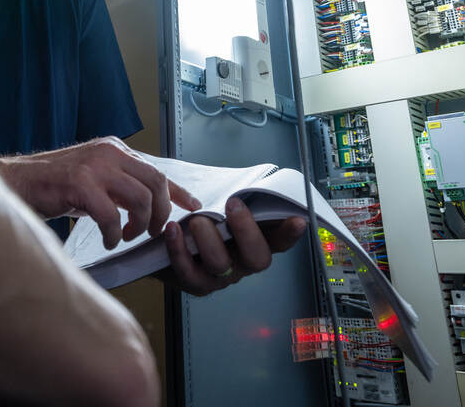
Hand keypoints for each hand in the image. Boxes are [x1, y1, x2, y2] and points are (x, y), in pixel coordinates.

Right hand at [0, 137, 200, 248]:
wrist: (17, 183)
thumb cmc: (55, 186)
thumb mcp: (95, 179)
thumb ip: (120, 186)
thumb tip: (150, 206)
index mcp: (115, 149)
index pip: (158, 169)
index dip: (179, 191)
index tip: (194, 206)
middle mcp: (109, 153)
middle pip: (156, 183)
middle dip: (161, 213)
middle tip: (151, 232)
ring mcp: (95, 167)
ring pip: (141, 199)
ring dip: (140, 225)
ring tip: (127, 236)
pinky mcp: (80, 184)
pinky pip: (112, 215)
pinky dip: (114, 234)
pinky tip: (108, 240)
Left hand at [159, 198, 307, 295]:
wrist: (167, 246)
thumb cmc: (202, 222)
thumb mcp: (222, 208)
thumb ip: (240, 201)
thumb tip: (253, 181)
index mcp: (255, 244)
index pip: (280, 241)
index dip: (290, 234)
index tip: (297, 220)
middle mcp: (242, 264)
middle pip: (257, 259)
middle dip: (247, 231)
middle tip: (233, 205)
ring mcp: (220, 277)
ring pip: (221, 264)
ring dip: (208, 238)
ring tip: (196, 220)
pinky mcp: (194, 283)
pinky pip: (188, 271)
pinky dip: (179, 249)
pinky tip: (173, 229)